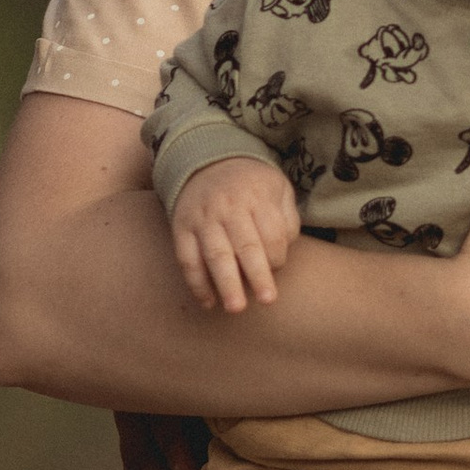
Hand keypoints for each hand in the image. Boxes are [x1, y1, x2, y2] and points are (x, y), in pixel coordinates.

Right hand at [168, 154, 300, 311]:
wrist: (206, 161)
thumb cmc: (250, 184)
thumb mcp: (277, 187)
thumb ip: (287, 216)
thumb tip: (285, 247)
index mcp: (257, 196)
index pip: (272, 233)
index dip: (278, 256)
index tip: (277, 268)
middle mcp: (229, 206)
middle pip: (245, 245)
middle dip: (257, 274)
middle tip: (267, 300)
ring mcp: (203, 218)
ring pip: (214, 254)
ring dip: (225, 283)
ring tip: (236, 308)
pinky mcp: (181, 228)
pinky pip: (187, 259)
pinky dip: (196, 282)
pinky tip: (208, 302)